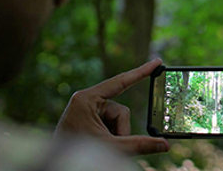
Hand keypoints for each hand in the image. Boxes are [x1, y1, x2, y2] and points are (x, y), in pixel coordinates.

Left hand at [55, 58, 169, 154]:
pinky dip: (110, 136)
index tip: (157, 62)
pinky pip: (110, 124)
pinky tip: (100, 145)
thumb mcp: (112, 148)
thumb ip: (139, 144)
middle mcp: (87, 100)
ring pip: (117, 120)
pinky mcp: (89, 119)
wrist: (57, 167)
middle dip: (120, 131)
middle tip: (111, 146)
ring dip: (115, 136)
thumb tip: (165, 144)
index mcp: (87, 99)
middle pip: (120, 111)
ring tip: (101, 148)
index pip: (120, 82)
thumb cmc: (77, 155)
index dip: (141, 72)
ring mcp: (88, 110)